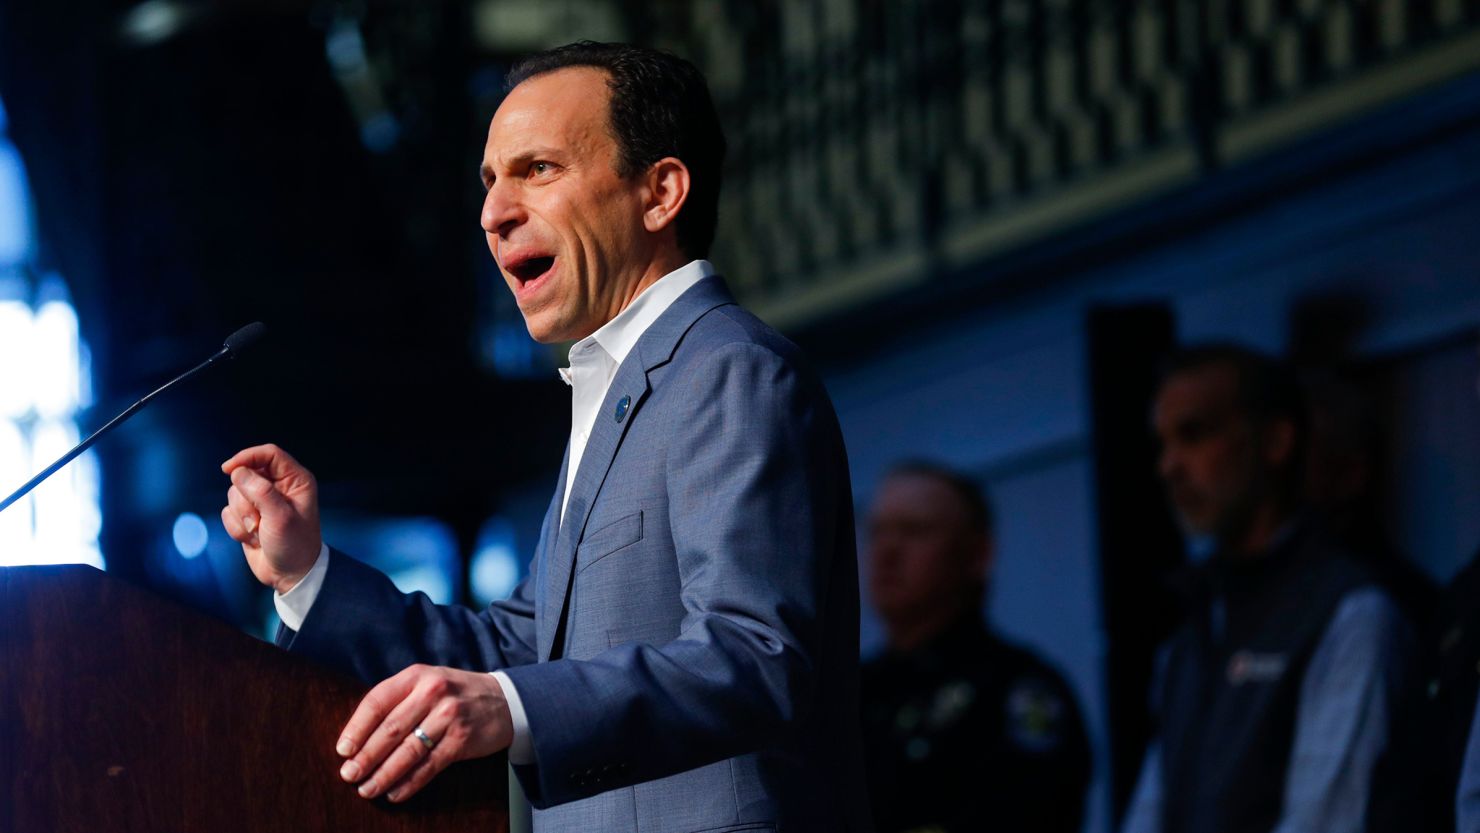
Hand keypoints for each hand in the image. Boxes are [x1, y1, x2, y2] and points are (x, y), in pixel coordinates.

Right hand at [220, 443, 321, 593]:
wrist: (290, 575)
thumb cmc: (294, 545)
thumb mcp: (280, 517)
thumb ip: (260, 492)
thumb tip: (238, 472)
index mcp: (295, 480)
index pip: (268, 454)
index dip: (247, 457)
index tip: (228, 469)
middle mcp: (278, 487)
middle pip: (245, 474)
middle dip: (245, 499)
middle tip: (259, 520)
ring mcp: (262, 501)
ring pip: (233, 494)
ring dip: (242, 517)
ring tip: (259, 532)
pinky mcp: (248, 516)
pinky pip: (228, 512)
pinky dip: (237, 527)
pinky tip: (254, 539)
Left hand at [334, 665, 513, 802]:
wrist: (505, 700)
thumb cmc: (455, 695)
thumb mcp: (428, 683)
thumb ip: (398, 701)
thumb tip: (359, 737)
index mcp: (417, 676)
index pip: (378, 701)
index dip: (357, 727)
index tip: (343, 750)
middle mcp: (433, 692)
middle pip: (390, 729)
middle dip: (366, 756)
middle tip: (349, 775)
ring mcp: (449, 716)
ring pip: (408, 750)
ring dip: (384, 774)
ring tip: (367, 789)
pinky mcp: (462, 740)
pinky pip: (429, 765)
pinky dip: (410, 783)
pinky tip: (395, 793)